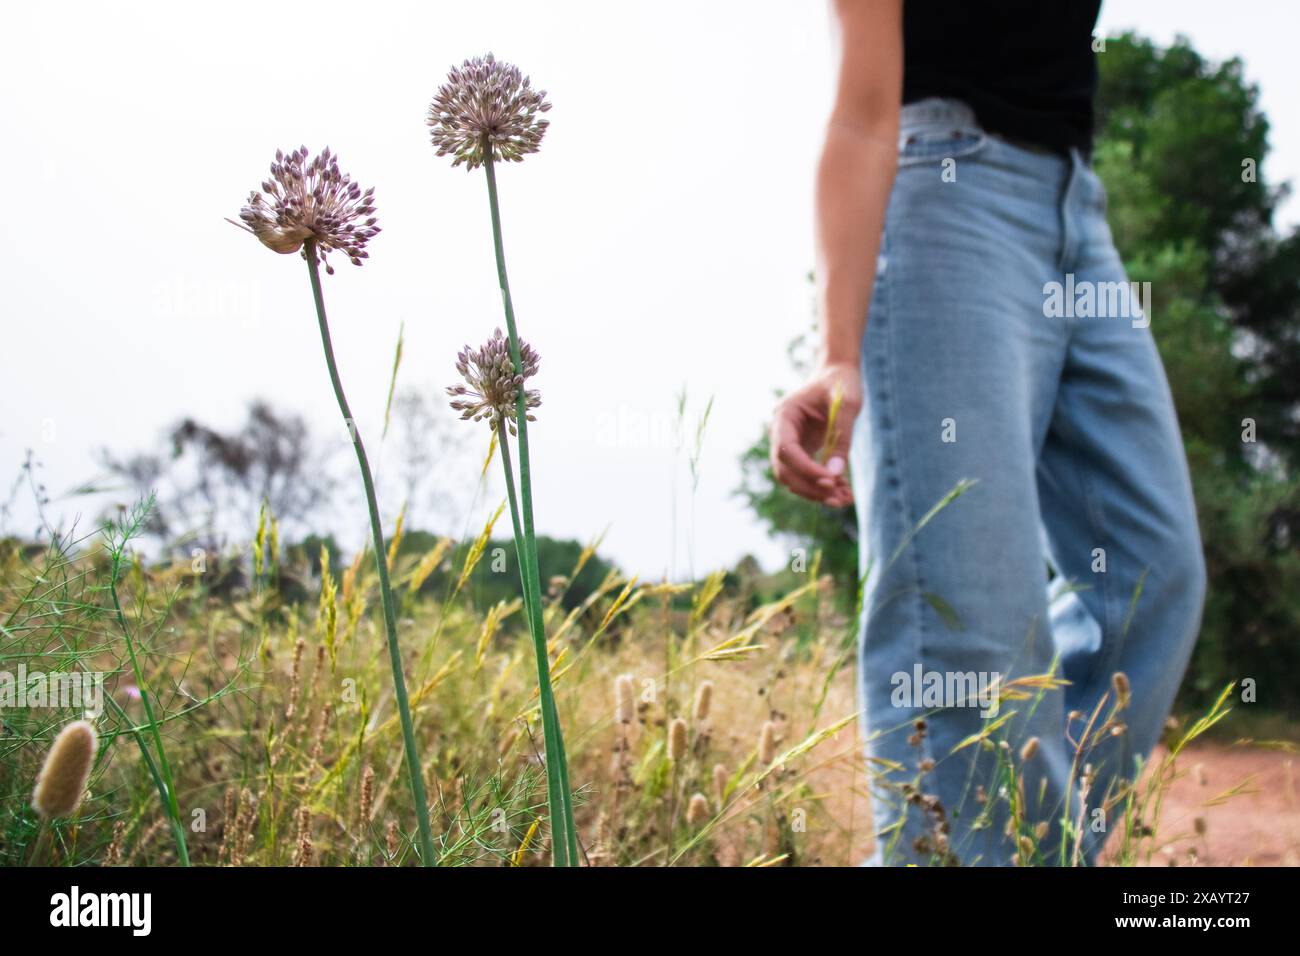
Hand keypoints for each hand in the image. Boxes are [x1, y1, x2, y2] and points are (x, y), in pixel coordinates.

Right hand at [769, 361, 861, 506]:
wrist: (838, 373)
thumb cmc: (842, 382)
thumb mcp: (848, 404)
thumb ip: (841, 438)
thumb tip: (834, 474)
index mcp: (785, 415)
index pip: (786, 449)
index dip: (805, 468)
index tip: (829, 480)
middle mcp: (782, 431)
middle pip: (785, 469)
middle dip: (809, 487)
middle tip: (837, 498)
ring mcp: (791, 442)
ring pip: (793, 477)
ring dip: (816, 492)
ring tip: (844, 500)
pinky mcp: (803, 450)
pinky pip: (807, 474)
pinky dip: (823, 486)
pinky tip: (845, 493)